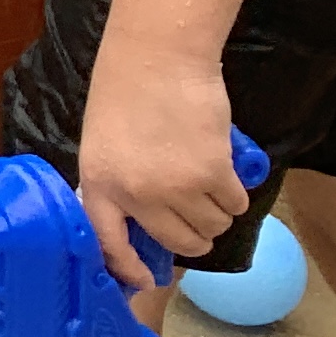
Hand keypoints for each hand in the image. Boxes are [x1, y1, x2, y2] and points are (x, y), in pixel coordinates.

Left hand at [72, 42, 246, 291]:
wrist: (158, 58)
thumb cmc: (126, 94)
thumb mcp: (103, 144)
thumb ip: (118, 183)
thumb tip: (140, 221)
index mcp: (100, 184)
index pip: (109, 243)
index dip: (128, 268)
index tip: (146, 279)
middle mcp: (137, 194)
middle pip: (180, 242)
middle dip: (194, 237)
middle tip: (197, 218)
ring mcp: (177, 187)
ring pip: (214, 227)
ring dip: (217, 213)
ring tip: (208, 184)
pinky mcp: (214, 173)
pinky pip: (236, 205)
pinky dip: (235, 196)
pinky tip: (224, 173)